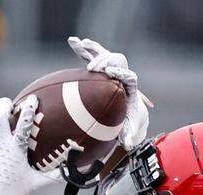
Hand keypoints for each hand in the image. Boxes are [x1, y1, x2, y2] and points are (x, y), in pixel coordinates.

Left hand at [0, 96, 55, 194]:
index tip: (33, 99)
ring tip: (4, 121)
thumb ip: (52, 176)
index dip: (29, 109)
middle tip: (11, 105)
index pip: (23, 124)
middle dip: (4, 105)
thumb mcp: (32, 183)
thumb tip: (71, 173)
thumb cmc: (10, 192)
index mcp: (13, 149)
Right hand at [68, 35, 149, 149]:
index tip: (110, 73)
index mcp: (130, 85)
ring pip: (103, 54)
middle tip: (92, 68)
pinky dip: (83, 49)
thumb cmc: (127, 118)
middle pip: (116, 60)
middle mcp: (121, 73)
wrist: (126, 109)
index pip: (128, 76)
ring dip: (93, 50)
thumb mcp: (129, 127)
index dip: (120, 73)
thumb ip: (129, 134)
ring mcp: (110, 68)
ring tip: (82, 45)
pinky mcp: (100, 67)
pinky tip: (72, 42)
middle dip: (104, 62)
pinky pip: (91, 55)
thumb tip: (129, 144)